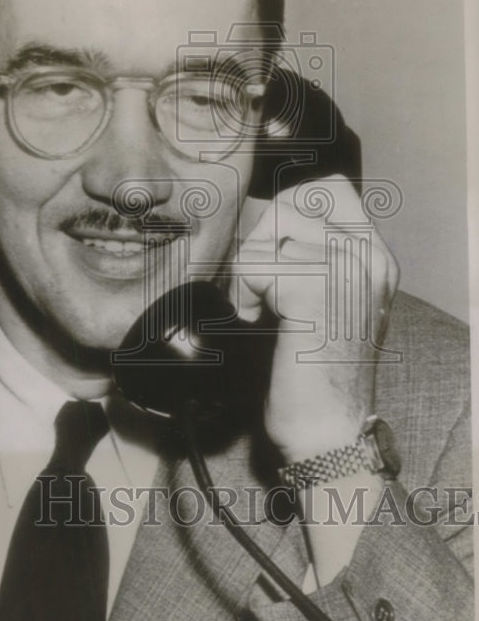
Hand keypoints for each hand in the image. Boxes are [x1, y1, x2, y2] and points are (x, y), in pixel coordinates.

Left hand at [235, 176, 398, 462]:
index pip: (326, 189)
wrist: (329, 432)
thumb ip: (309, 256)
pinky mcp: (317, 287)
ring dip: (250, 275)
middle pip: (288, 205)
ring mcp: (347, 267)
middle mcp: (368, 254)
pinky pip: (255, 266)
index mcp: (375, 255)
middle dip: (259, 246)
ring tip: (263, 310)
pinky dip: (246, 295)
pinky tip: (261, 324)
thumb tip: (261, 214)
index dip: (283, 212)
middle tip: (260, 291)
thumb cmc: (315, 372)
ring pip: (266, 235)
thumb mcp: (324, 301)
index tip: (268, 252)